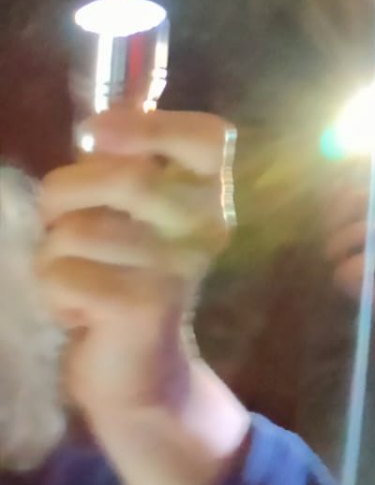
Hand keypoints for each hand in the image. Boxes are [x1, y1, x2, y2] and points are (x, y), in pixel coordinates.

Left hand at [35, 108, 235, 419]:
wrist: (144, 369)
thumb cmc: (129, 276)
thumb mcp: (139, 216)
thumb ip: (130, 166)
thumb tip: (104, 115)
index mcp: (211, 192)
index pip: (208, 136)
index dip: (149, 124)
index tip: (97, 134)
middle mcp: (208, 223)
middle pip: (123, 176)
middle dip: (63, 194)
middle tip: (61, 222)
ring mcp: (180, 266)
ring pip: (77, 231)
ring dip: (52, 255)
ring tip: (77, 275)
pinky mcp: (144, 308)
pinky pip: (63, 276)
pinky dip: (53, 293)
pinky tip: (79, 309)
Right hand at [325, 166, 374, 366]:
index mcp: (369, 222)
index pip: (346, 199)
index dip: (350, 188)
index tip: (370, 180)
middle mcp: (352, 242)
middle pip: (333, 217)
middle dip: (348, 205)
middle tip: (369, 198)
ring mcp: (349, 265)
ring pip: (334, 243)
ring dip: (354, 231)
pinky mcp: (353, 288)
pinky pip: (345, 272)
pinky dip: (362, 262)